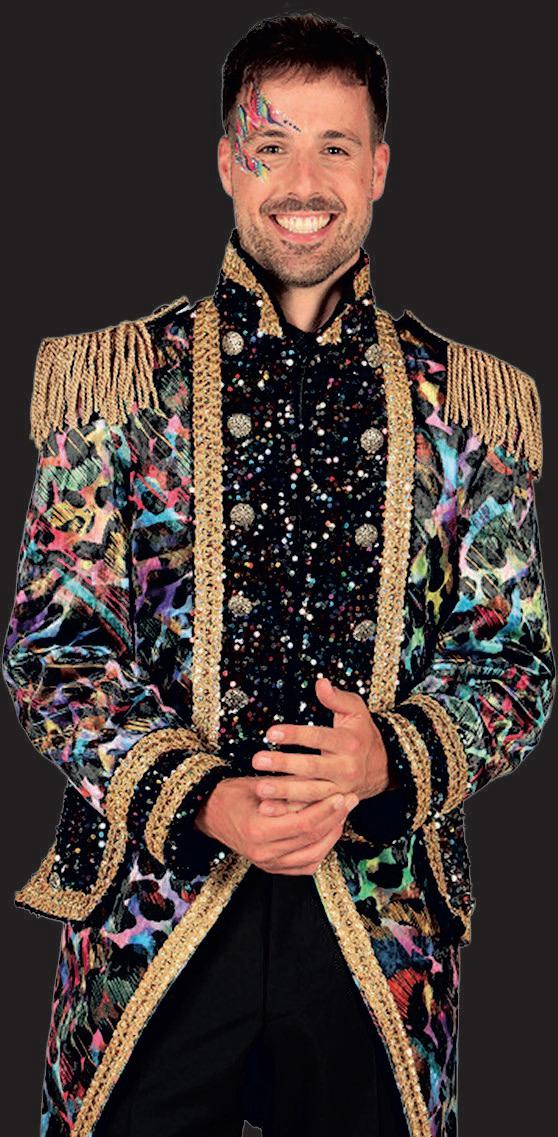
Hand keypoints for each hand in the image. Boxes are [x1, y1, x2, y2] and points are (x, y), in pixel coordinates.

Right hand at [194, 776, 358, 874]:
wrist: (210, 814)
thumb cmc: (232, 794)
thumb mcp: (258, 784)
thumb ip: (288, 788)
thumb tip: (323, 781)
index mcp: (258, 832)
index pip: (304, 825)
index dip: (327, 810)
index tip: (342, 794)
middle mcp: (264, 854)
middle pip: (312, 840)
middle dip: (335, 819)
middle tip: (350, 800)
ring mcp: (268, 865)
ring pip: (313, 856)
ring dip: (332, 835)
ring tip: (343, 815)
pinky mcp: (272, 868)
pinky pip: (305, 866)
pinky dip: (321, 851)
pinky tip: (329, 833)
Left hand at [251, 676, 397, 818]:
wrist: (383, 767)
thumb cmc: (361, 733)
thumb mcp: (355, 711)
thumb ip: (337, 698)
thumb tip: (320, 682)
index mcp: (348, 743)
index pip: (319, 737)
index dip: (295, 735)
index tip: (270, 732)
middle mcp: (346, 768)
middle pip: (312, 767)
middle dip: (284, 764)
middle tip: (257, 760)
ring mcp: (339, 789)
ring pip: (310, 792)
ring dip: (284, 791)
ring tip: (259, 788)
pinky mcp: (332, 804)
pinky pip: (309, 809)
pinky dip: (289, 810)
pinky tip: (267, 808)